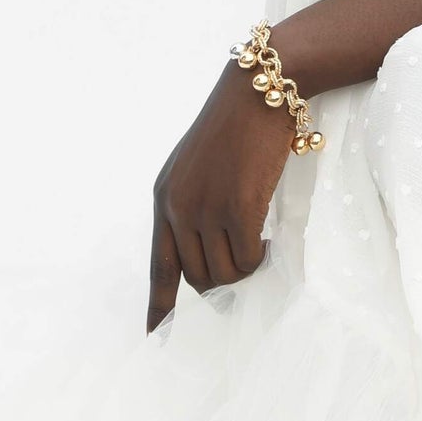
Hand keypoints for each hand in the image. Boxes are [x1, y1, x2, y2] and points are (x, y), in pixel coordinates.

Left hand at [146, 55, 293, 331]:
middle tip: (245, 265)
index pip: (158, 263)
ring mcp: (206, 209)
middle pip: (197, 278)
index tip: (154, 332)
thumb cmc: (237, 124)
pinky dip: (259, 257)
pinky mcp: (239, 208)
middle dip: (222, 282)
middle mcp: (178, 207)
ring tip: (258, 246)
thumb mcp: (198, 165)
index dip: (158, 303)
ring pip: (224, 274)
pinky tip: (267, 240)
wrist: (260, 88)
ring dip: (244, 269)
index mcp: (164, 197)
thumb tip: (210, 253)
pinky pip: (248, 258)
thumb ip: (194, 205)